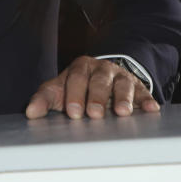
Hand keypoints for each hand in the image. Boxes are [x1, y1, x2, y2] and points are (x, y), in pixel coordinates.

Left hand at [25, 56, 159, 119]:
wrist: (102, 75)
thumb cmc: (77, 86)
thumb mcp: (59, 89)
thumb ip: (45, 99)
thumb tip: (30, 112)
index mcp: (80, 67)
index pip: (76, 79)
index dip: (74, 95)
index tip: (72, 113)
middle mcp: (101, 69)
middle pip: (99, 81)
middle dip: (97, 98)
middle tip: (94, 114)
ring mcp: (120, 76)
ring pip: (122, 85)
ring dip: (123, 99)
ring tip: (122, 113)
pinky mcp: (137, 86)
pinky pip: (143, 92)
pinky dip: (147, 101)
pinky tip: (150, 110)